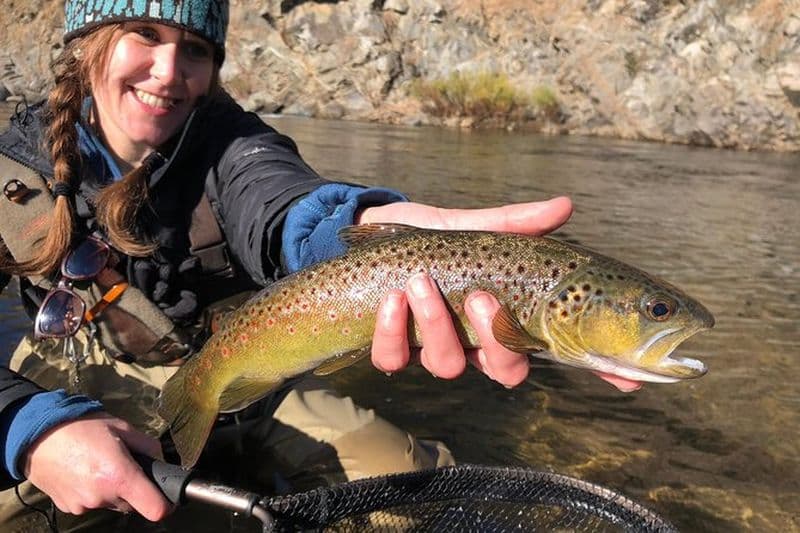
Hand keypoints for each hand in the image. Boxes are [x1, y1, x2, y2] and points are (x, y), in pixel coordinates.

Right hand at [23, 412, 171, 519]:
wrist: (37, 436)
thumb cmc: (82, 427)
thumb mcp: (123, 428)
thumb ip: (149, 447)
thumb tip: (161, 461)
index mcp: (120, 477)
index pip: (155, 509)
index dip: (165, 503)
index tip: (166, 494)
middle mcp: (102, 497)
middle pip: (133, 505)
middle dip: (135, 489)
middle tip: (124, 464)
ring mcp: (84, 506)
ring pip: (113, 504)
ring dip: (113, 491)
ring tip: (100, 465)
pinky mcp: (69, 508)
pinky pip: (93, 504)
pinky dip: (95, 492)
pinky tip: (85, 472)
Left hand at [360, 197, 642, 392]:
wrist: (375, 236)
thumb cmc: (435, 238)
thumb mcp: (476, 229)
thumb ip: (516, 224)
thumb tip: (566, 204)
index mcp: (504, 318)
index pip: (556, 351)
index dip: (594, 369)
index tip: (627, 378)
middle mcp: (474, 344)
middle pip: (505, 371)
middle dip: (496, 340)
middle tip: (482, 298)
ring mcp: (433, 349)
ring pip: (448, 366)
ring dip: (436, 325)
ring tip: (419, 283)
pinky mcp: (391, 347)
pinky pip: (395, 359)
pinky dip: (392, 331)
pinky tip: (391, 298)